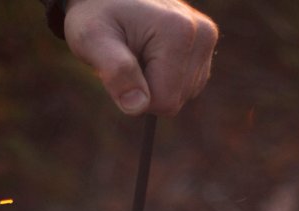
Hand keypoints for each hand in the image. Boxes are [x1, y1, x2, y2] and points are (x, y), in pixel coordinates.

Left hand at [63, 0, 218, 116]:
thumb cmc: (97, 15)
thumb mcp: (92, 39)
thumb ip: (115, 71)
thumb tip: (137, 107)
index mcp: (178, 31)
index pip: (164, 101)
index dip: (135, 95)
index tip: (121, 64)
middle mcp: (201, 34)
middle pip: (175, 101)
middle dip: (146, 88)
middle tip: (129, 56)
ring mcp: (206, 39)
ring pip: (183, 96)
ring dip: (155, 83)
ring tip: (138, 52)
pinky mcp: (205, 46)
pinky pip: (187, 87)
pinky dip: (166, 78)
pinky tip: (151, 53)